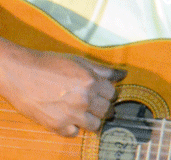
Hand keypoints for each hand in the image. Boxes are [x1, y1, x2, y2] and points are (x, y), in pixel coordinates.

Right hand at [0, 43, 125, 136]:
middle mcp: (83, 99)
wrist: (22, 73)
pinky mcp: (57, 125)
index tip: (103, 93)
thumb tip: (124, 74)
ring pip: (95, 125)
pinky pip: (74, 133)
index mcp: (91, 82)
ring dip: (92, 119)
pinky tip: (69, 118)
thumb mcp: (81, 61)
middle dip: (104, 106)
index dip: (109, 93)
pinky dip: (74, 128)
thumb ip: (104, 70)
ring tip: (84, 111)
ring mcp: (70, 114)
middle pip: (106, 110)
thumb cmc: (51, 64)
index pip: (113, 94)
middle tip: (95, 103)